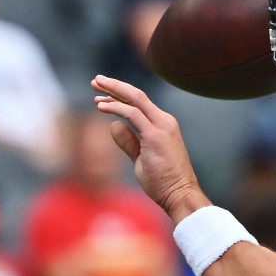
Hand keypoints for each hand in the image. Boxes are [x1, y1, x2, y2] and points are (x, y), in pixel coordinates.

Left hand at [92, 75, 208, 222]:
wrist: (180, 194)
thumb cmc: (163, 181)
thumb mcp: (141, 158)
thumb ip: (129, 141)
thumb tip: (114, 125)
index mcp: (163, 125)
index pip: (140, 102)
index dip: (120, 95)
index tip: (101, 94)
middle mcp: (164, 121)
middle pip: (137, 95)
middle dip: (115, 86)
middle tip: (96, 80)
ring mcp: (161, 127)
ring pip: (135, 99)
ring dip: (113, 91)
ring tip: (95, 85)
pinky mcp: (155, 136)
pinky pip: (133, 114)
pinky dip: (116, 107)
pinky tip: (101, 106)